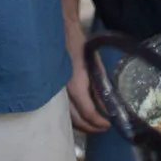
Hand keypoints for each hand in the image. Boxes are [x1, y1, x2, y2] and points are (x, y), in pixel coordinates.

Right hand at [62, 15, 111, 133]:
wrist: (59, 33)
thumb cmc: (79, 46)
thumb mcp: (95, 66)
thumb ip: (101, 88)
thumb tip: (109, 107)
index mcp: (75, 85)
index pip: (88, 113)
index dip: (98, 122)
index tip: (108, 125)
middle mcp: (62, 92)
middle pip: (76, 120)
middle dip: (90, 127)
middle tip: (102, 128)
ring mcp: (54, 92)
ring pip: (66, 117)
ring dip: (80, 124)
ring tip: (93, 124)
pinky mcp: (50, 90)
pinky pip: (61, 109)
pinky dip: (71, 116)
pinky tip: (79, 116)